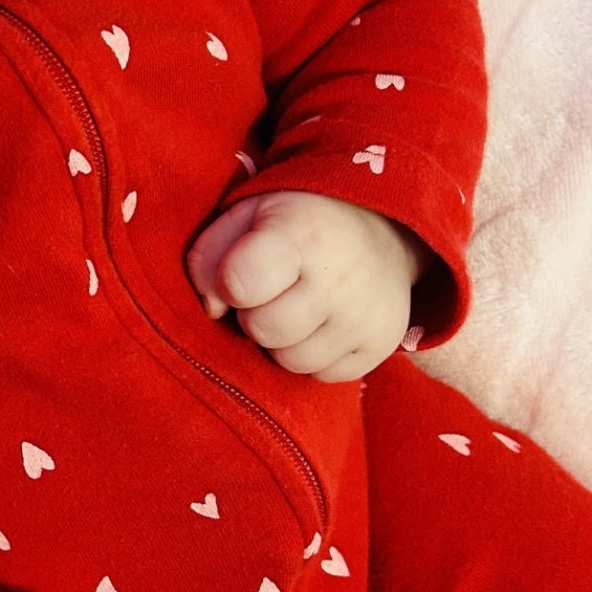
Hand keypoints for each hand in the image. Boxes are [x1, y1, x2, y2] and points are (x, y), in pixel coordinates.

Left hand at [186, 189, 427, 381]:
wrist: (382, 230)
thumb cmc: (295, 225)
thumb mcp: (245, 216)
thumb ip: (209, 257)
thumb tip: (213, 309)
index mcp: (299, 232)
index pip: (240, 282)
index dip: (229, 283)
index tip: (240, 272)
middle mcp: (339, 277)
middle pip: (264, 330)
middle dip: (255, 314)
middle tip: (271, 292)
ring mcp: (364, 316)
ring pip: (292, 361)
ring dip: (282, 340)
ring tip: (296, 307)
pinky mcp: (381, 345)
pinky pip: (322, 375)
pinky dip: (314, 356)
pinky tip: (321, 324)